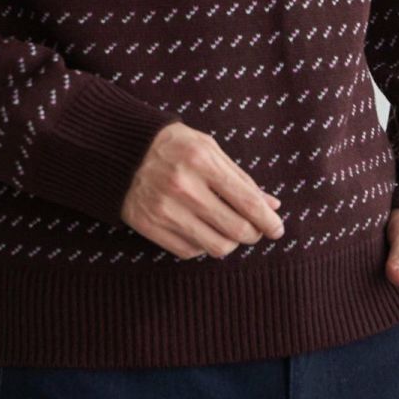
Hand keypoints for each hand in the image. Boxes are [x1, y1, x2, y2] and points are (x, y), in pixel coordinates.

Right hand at [121, 121, 284, 258]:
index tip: (277, 228)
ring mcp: (165, 210)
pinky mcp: (151, 227)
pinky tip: (201, 229)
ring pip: (217, 247)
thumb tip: (272, 205)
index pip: (248, 203)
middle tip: (256, 230)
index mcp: (202, 161)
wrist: (121, 151)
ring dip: (231, 242)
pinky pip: (191, 252)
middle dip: (254, 234)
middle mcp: (184, 188)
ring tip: (229, 229)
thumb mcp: (209, 149)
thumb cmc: (173, 146)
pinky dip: (203, 245)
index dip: (269, 221)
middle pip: (237, 230)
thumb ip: (241, 178)